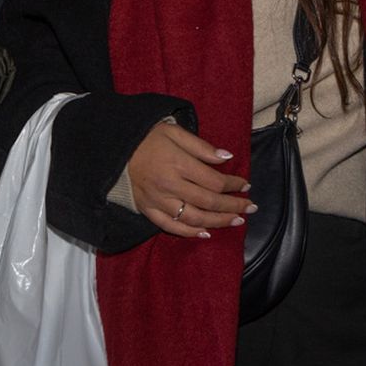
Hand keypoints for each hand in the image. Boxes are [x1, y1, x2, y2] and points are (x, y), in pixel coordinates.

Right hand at [125, 122, 252, 239]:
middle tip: (250, 207)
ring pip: (193, 218)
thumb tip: (227, 157)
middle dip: (233, 206)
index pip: (214, 181)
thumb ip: (201, 146)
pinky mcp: (148, 210)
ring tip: (236, 221)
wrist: (115, 148)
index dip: (233, 184)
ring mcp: (158, 201)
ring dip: (218, 222)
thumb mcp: (175, 132)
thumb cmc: (148, 138)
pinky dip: (189, 232)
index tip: (246, 185)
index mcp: (178, 164)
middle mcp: (170, 186)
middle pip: (208, 202)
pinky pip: (171, 227)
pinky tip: (206, 233)